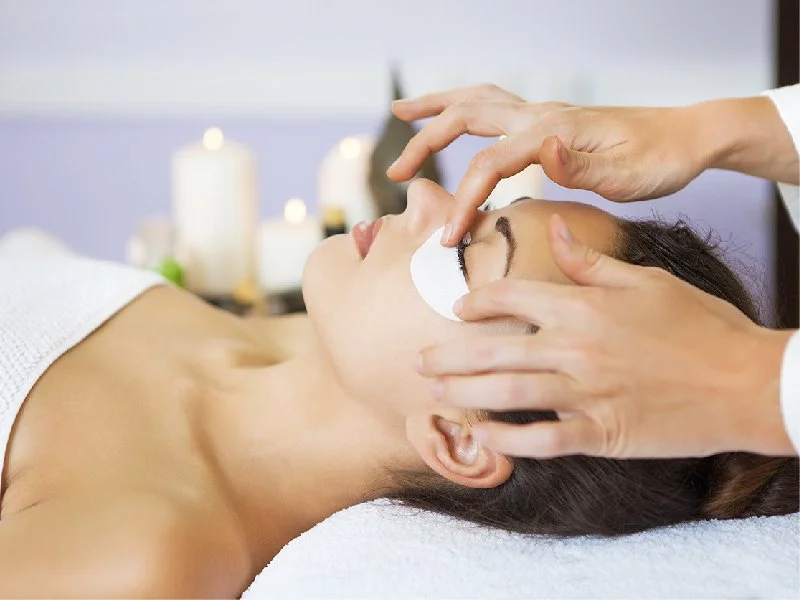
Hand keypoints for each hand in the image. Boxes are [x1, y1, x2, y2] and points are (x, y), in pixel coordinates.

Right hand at [388, 84, 783, 246]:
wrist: (684, 138)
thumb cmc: (657, 162)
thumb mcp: (626, 175)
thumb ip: (577, 163)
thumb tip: (540, 149)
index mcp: (551, 130)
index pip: (489, 165)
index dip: (463, 201)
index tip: (447, 239)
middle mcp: (539, 115)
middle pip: (466, 119)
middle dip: (425, 145)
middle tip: (394, 174)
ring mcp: (541, 114)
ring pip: (476, 101)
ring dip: (435, 109)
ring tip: (402, 116)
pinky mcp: (546, 121)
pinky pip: (494, 107)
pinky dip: (463, 108)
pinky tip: (454, 116)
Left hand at [416, 214, 794, 458]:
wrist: (748, 382)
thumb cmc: (701, 325)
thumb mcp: (646, 280)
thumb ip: (590, 260)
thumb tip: (553, 228)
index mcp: (583, 305)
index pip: (509, 296)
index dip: (475, 301)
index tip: (459, 309)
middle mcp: (575, 347)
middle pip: (492, 349)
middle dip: (448, 354)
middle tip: (417, 359)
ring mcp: (585, 392)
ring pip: (505, 393)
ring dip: (462, 393)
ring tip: (434, 391)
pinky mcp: (600, 432)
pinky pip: (540, 439)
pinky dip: (506, 439)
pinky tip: (480, 435)